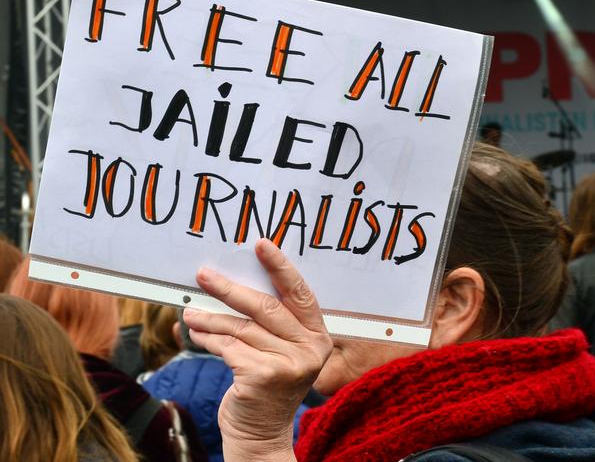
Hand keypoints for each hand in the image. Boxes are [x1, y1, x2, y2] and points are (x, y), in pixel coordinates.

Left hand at [183, 239, 332, 461]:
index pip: (300, 294)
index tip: (260, 245)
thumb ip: (272, 323)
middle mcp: (310, 349)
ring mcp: (289, 364)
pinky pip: (228, 347)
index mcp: (318, 337)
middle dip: (230, 289)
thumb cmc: (266, 386)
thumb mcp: (280, 352)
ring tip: (191, 311)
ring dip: (210, 317)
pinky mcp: (263, 376)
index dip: (280, 267)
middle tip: (204, 274)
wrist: (261, 435)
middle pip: (266, 307)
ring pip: (241, 327)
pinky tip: (197, 333)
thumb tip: (238, 281)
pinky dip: (208, 338)